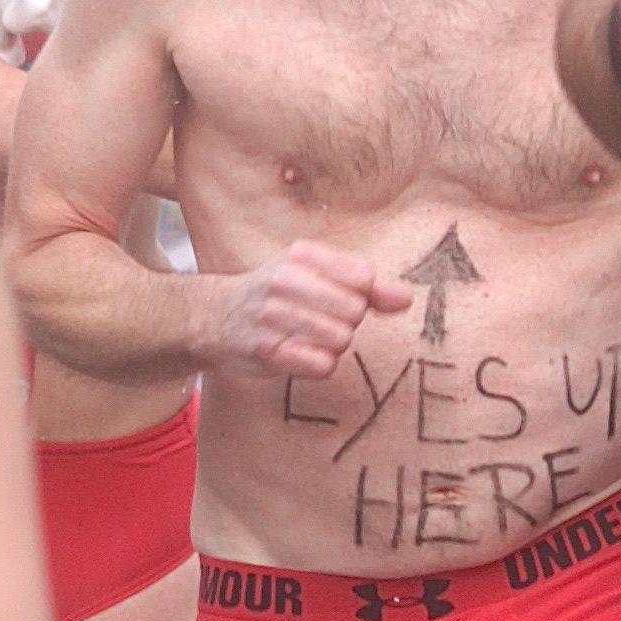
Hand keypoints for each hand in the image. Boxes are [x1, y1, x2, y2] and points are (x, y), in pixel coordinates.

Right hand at [209, 239, 412, 380]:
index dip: (361, 295)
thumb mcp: (314, 274)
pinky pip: (322, 364)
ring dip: (333, 345)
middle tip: (321, 321)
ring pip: (342, 338)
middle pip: (356, 310)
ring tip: (309, 338)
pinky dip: (319, 364)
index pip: (363, 276)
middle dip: (347, 322)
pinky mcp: (268, 350)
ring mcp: (273, 315)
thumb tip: (406, 299)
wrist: (214, 317)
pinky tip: (302, 355)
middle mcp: (286, 280)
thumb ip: (365, 286)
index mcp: (302, 255)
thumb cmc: (275, 294)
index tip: (340, 297)